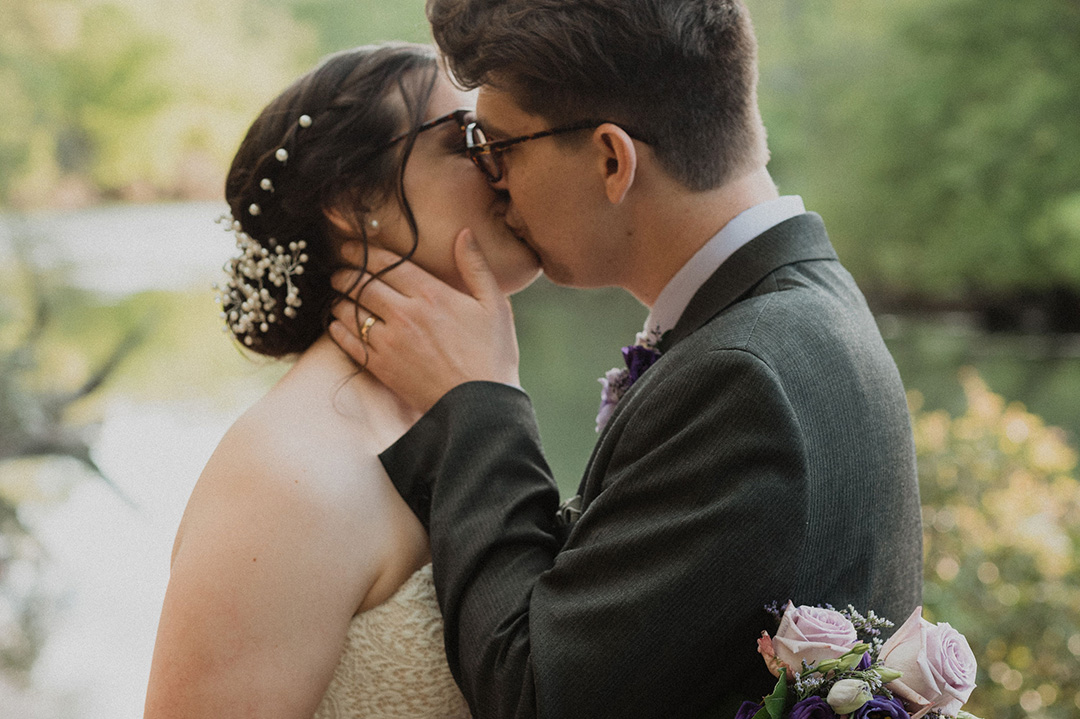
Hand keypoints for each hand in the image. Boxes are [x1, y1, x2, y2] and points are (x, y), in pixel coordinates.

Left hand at [330, 229, 520, 412]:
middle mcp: (405, 314)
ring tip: (337, 296)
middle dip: (344, 274)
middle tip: (338, 271)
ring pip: (350, 311)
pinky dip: (338, 328)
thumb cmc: (492, 354)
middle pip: (360, 283)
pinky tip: (338, 323)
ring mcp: (390, 342)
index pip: (385, 262)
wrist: (481, 405)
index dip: (361, 251)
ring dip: (339, 299)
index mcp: (431, 294)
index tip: (349, 247)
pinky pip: (349, 342)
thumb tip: (464, 232)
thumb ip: (475, 266)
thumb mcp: (494, 304)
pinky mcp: (382, 367)